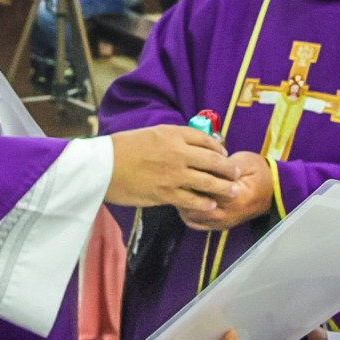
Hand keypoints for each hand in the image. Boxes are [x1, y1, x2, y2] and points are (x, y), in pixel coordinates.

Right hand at [105, 125, 238, 213]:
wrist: (102, 166)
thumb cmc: (121, 148)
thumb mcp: (149, 134)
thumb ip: (170, 138)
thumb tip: (187, 143)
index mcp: (173, 135)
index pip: (205, 140)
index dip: (218, 148)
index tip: (223, 154)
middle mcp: (178, 153)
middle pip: (213, 161)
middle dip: (229, 168)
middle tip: (237, 173)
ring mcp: (174, 175)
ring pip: (208, 182)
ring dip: (224, 187)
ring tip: (233, 191)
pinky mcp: (166, 194)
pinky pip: (193, 200)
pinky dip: (205, 204)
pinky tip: (211, 206)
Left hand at [179, 150, 272, 230]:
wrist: (274, 191)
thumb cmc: (258, 173)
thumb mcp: (243, 161)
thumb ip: (223, 164)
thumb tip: (201, 161)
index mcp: (233, 195)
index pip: (202, 186)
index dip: (188, 174)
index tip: (180, 164)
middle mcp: (226, 213)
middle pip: (192, 202)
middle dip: (181, 189)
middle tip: (173, 175)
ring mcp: (222, 222)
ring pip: (190, 215)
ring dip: (181, 201)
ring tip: (177, 187)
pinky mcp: (220, 226)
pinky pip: (196, 224)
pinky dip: (187, 213)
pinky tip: (185, 201)